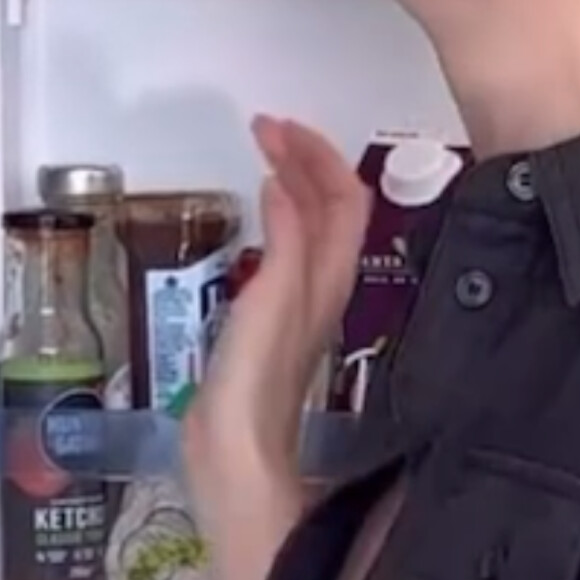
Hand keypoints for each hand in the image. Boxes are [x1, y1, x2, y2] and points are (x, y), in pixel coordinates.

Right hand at [184, 117, 370, 487]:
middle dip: (304, 158)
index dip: (318, 155)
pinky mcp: (271, 320)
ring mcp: (299, 303)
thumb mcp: (273, 300)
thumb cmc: (256, 382)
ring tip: (264, 155)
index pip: (343, 198)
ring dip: (292, 182)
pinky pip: (286, 250)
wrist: (236, 454)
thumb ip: (286, 241)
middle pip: (330, 207)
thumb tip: (284, 185)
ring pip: (310, 226)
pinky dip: (275, 217)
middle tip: (265, 129)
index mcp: (330, 278)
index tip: (277, 126)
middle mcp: (323, 287)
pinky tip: (257, 216)